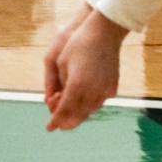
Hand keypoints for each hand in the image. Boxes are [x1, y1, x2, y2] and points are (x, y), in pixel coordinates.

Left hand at [44, 9, 125, 130]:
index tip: (49, 128)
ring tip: (68, 113)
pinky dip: (89, 106)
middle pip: (77, 116)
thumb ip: (59, 86)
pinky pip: (98, 102)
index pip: (63, 111)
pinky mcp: (112, 88)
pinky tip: (83, 104)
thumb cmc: (78, 44)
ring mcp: (104, 90)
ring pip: (89, 111)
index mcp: (76, 85)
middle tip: (58, 124)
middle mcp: (92, 91)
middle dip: (66, 121)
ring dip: (78, 114)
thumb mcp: (61, 64)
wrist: (105, 33)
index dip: (55, 121)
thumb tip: (56, 102)